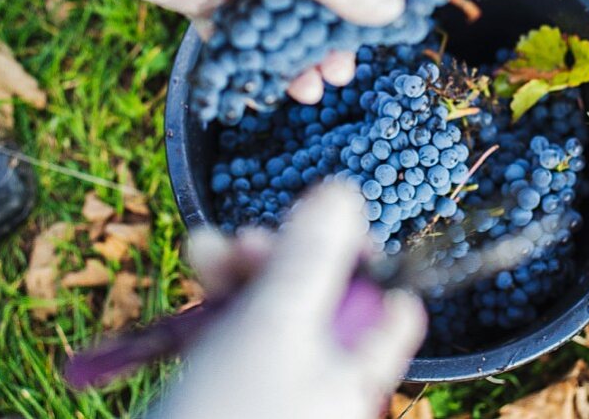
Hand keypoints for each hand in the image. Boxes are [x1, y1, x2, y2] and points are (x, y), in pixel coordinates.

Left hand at [62, 0, 404, 102]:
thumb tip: (394, 8)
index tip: (393, 31)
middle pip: (321, 10)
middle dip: (332, 44)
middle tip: (341, 73)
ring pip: (283, 34)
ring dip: (298, 62)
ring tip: (308, 90)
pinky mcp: (215, 12)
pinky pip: (244, 46)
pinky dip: (254, 69)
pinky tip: (263, 93)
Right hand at [150, 184, 426, 418]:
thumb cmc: (231, 413)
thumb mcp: (273, 324)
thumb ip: (311, 258)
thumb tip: (346, 193)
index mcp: (357, 370)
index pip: (390, 308)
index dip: (365, 257)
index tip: (329, 220)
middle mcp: (326, 380)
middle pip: (320, 298)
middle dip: (281, 257)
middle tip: (246, 239)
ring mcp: (280, 388)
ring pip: (271, 311)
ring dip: (239, 271)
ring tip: (204, 246)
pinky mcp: (237, 394)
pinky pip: (235, 335)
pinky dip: (218, 302)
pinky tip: (198, 267)